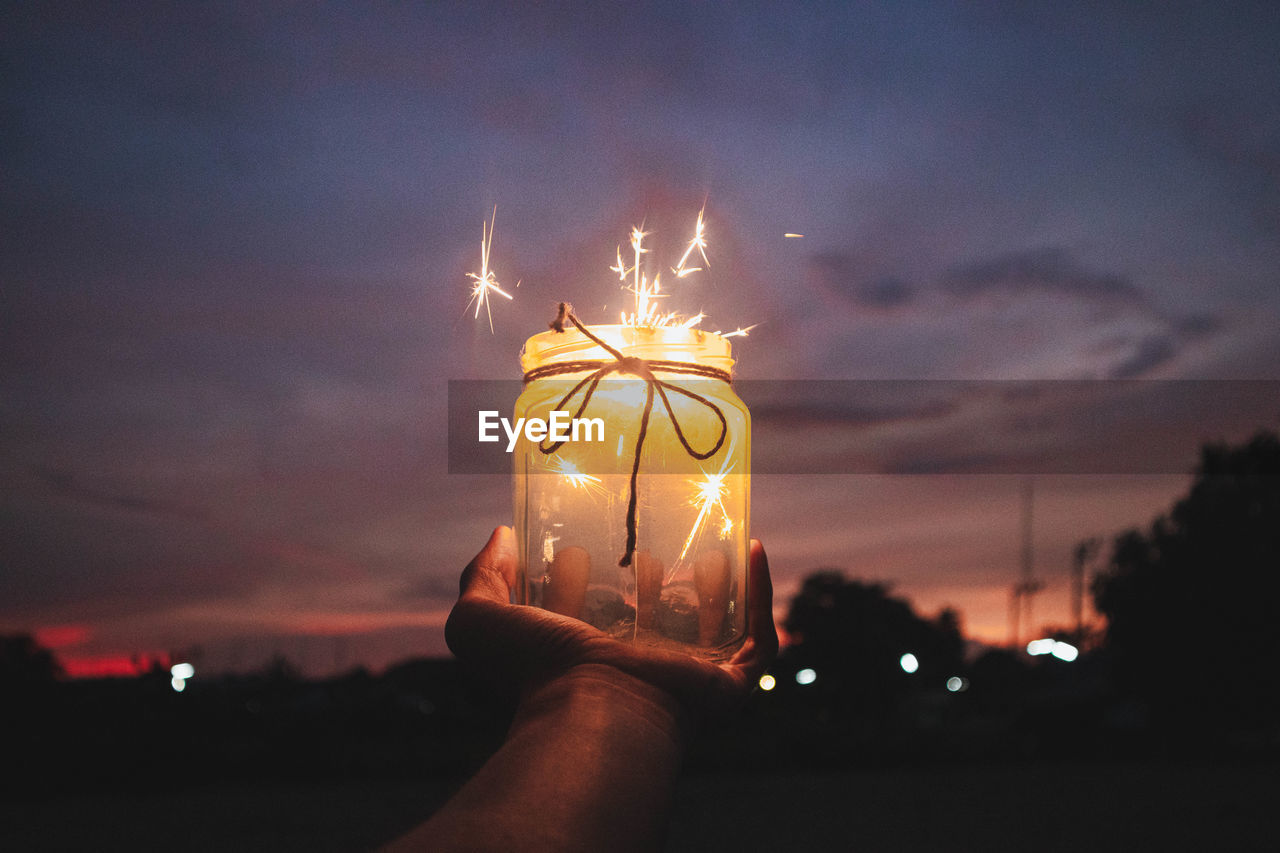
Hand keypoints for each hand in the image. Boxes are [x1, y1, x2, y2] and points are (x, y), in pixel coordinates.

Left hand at [445, 526, 777, 720]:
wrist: (593, 706)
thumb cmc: (536, 671)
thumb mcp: (479, 620)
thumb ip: (478, 576)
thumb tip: (501, 535)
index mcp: (588, 658)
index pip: (597, 613)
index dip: (596, 573)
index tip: (592, 534)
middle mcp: (640, 669)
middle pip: (659, 620)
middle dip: (661, 578)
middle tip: (654, 538)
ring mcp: (688, 677)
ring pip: (717, 628)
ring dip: (718, 585)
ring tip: (711, 540)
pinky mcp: (729, 682)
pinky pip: (761, 639)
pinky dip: (764, 594)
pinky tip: (756, 548)